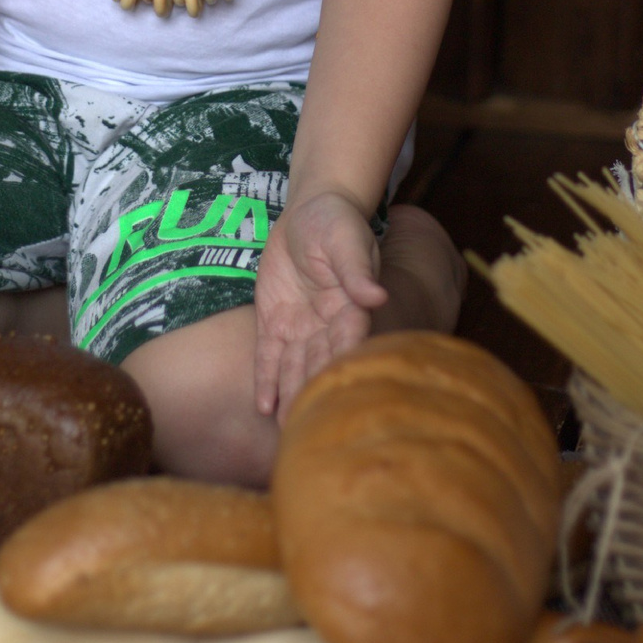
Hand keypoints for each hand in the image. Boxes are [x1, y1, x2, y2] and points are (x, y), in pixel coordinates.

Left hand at [252, 191, 388, 417]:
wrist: (310, 211)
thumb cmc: (336, 223)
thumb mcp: (346, 241)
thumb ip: (356, 270)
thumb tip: (377, 295)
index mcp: (352, 307)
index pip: (349, 341)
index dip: (343, 365)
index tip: (340, 395)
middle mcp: (328, 325)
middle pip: (320, 363)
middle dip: (314, 393)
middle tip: (310, 431)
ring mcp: (301, 327)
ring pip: (295, 368)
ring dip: (290, 397)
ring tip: (286, 431)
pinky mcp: (274, 322)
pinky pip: (269, 356)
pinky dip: (267, 380)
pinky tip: (264, 408)